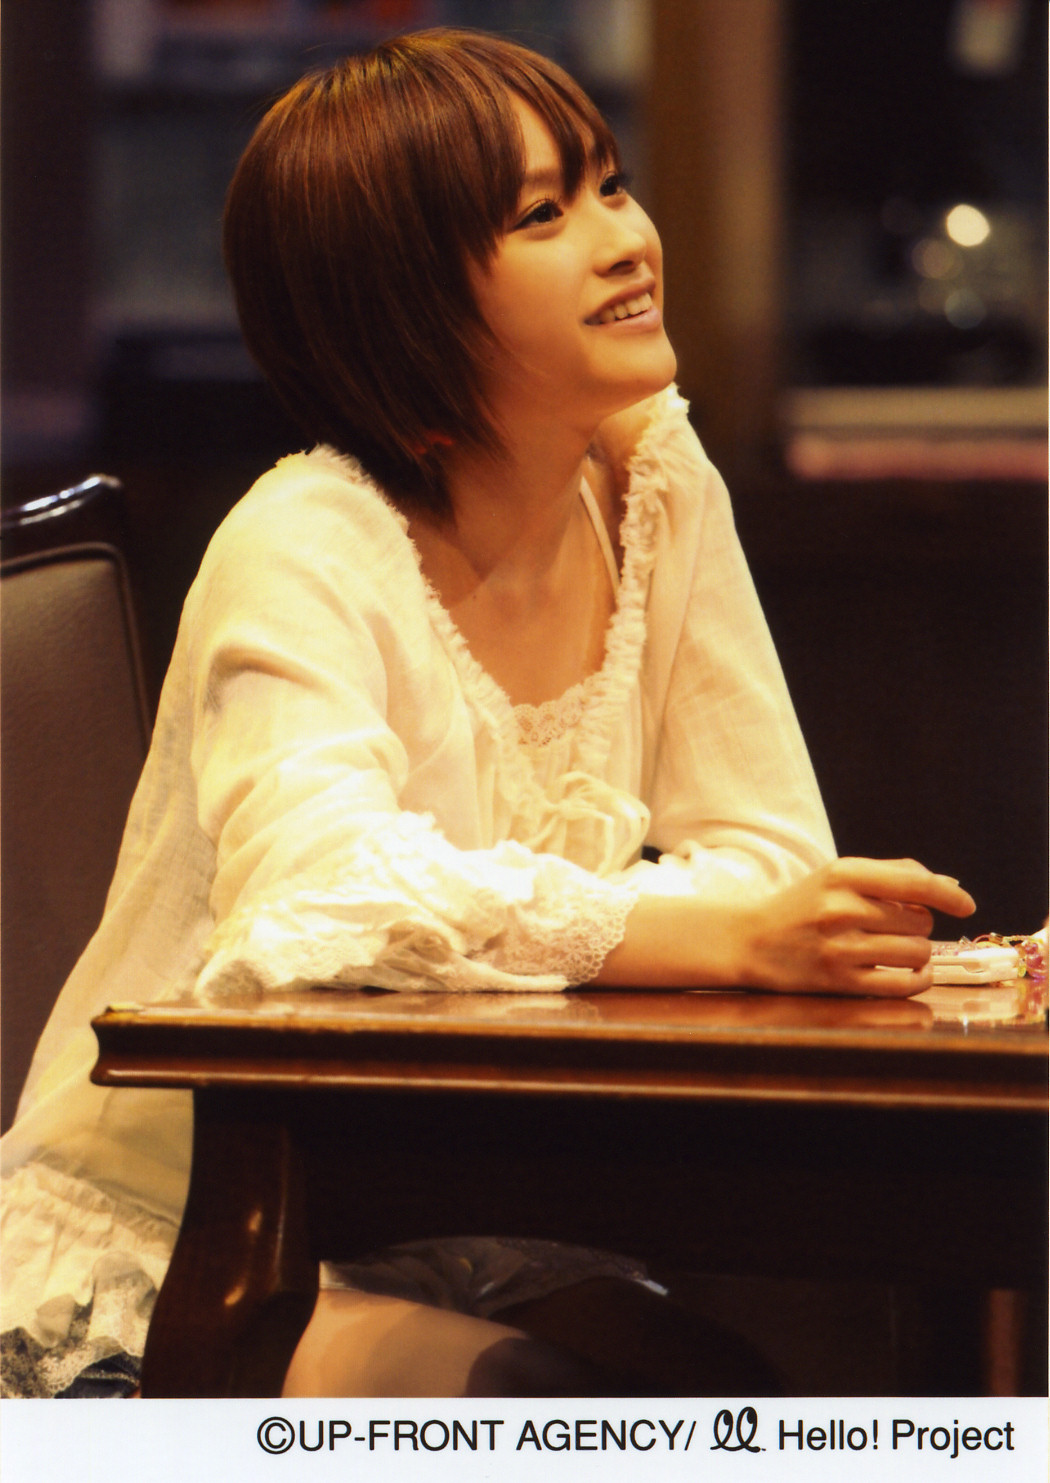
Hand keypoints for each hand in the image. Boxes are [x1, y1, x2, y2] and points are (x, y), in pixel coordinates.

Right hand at [739, 857, 975, 997]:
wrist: (749, 941)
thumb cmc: (802, 906)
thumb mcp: (837, 877)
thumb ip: (891, 874)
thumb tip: (949, 887)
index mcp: (843, 874)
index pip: (913, 881)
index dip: (948, 895)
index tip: (966, 905)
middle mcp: (841, 908)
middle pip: (919, 919)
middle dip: (917, 924)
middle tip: (892, 926)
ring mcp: (840, 948)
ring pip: (917, 951)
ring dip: (916, 952)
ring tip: (893, 948)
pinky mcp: (840, 982)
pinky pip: (904, 984)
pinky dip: (918, 979)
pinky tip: (910, 972)